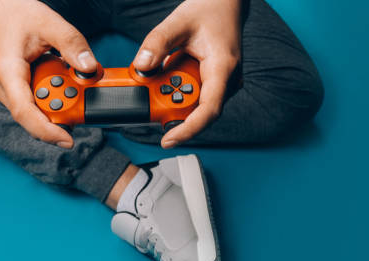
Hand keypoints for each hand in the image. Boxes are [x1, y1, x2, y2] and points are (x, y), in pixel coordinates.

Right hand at [0, 0, 97, 147]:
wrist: (1, 9)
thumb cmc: (19, 15)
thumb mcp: (51, 24)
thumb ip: (73, 45)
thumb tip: (89, 69)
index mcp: (7, 72)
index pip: (24, 113)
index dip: (46, 131)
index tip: (68, 140)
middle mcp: (3, 88)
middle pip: (34, 118)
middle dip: (60, 114)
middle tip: (81, 98)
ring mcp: (8, 92)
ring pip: (36, 113)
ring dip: (58, 103)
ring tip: (67, 77)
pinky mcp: (15, 92)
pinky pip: (37, 104)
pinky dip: (53, 97)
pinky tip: (60, 78)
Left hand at [132, 0, 240, 147]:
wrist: (226, 2)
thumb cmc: (209, 9)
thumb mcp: (178, 22)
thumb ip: (157, 43)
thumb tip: (142, 66)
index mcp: (222, 68)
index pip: (208, 111)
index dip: (188, 130)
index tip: (168, 139)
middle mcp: (226, 81)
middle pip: (197, 112)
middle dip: (171, 108)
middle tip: (151, 91)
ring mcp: (222, 84)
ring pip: (194, 104)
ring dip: (173, 96)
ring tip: (164, 69)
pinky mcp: (214, 83)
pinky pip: (194, 95)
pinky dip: (177, 89)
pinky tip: (170, 70)